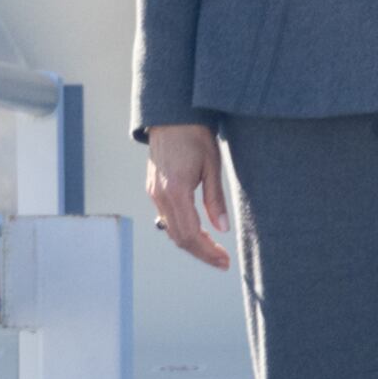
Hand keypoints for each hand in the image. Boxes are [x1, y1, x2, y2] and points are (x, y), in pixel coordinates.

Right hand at [140, 123, 231, 269]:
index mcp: (176, 191)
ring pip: (170, 230)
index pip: (189, 234)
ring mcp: (154, 193)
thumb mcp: (212, 166)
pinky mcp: (153, 190)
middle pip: (178, 238)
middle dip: (201, 253)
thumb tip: (222, 229)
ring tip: (214, 251)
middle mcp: (160, 196)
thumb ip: (215, 199)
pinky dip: (182, 231)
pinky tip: (199, 233)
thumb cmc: (195, 136)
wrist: (171, 116)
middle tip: (222, 261)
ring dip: (191, 244)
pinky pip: (166, 219)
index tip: (224, 261)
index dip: (207, 252)